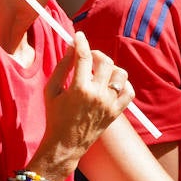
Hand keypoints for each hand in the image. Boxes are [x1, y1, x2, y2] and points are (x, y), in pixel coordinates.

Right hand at [39, 32, 132, 170]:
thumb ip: (62, 67)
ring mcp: (110, 104)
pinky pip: (129, 91)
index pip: (84, 56)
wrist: (66, 145)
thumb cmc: (55, 116)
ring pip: (120, 74)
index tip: (79, 36)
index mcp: (79, 89)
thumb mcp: (51, 90)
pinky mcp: (117, 112)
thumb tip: (71, 47)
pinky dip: (123, 84)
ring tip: (100, 73)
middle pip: (105, 61)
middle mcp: (98, 95)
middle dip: (96, 54)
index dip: (81, 42)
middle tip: (88, 57)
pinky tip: (111, 85)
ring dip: (111, 69)